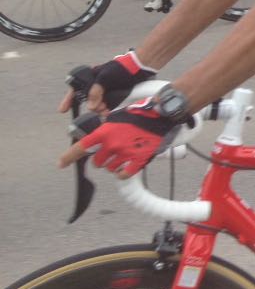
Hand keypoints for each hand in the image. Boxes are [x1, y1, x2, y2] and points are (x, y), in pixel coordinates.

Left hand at [57, 92, 182, 176]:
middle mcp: (112, 144)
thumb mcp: (116, 118)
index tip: (61, 164)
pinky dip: (121, 174)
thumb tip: (97, 142)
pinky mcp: (138, 159)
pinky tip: (123, 170)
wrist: (159, 116)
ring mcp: (125, 152)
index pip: (82, 147)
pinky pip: (124, 174)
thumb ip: (105, 131)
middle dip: (101, 159)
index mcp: (105, 132)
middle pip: (97, 162)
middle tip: (109, 154)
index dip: (69, 156)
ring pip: (109, 168)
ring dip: (112, 165)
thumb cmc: (138, 114)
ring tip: (120, 158)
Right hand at [58, 50, 155, 115]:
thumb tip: (91, 107)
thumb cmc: (121, 68)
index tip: (63, 110)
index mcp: (91, 78)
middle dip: (91, 106)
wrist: (140, 68)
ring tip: (105, 109)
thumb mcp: (105, 78)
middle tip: (98, 107)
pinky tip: (107, 113)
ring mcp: (105, 92)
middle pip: (87, 100)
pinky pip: (106, 107)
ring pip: (97, 105)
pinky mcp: (114, 97)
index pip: (75, 89)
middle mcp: (97, 86)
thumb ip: (96, 92)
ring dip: (99, 110)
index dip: (68, 100)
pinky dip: (106, 111)